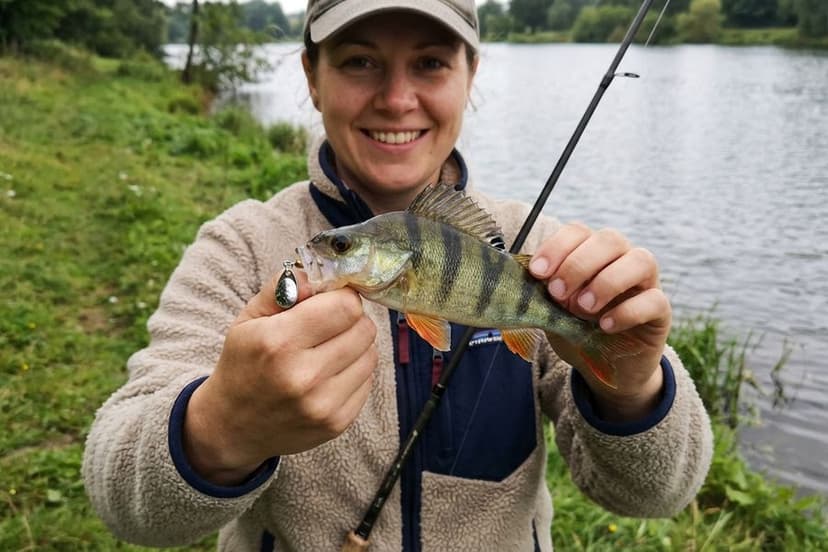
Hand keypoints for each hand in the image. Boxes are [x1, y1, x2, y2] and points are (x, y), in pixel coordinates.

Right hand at [183, 269, 377, 484]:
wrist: (232, 426)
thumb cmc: (243, 364)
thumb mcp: (248, 318)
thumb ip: (281, 286)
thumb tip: (316, 276)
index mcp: (278, 342)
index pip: (346, 307)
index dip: (343, 297)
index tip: (332, 300)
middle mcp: (304, 376)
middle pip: (364, 329)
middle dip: (351, 320)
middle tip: (329, 325)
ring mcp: (323, 405)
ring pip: (371, 355)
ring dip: (355, 346)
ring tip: (327, 350)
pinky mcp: (337, 423)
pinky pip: (368, 381)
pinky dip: (355, 372)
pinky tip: (329, 375)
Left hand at [528, 223, 670, 421]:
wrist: (608, 367)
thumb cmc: (575, 328)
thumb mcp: (550, 310)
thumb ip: (537, 292)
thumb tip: (514, 278)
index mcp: (592, 252)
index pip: (578, 231)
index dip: (557, 246)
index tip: (536, 272)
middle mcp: (622, 259)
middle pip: (610, 240)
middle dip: (579, 263)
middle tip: (557, 293)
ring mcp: (646, 282)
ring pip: (641, 260)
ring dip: (606, 282)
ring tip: (582, 308)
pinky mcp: (661, 310)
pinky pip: (654, 300)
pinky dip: (627, 311)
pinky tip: (605, 326)